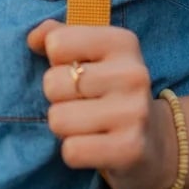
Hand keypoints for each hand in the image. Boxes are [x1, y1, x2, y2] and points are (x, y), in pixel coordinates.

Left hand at [27, 19, 173, 188]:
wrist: (155, 141)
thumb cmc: (110, 91)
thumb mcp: (92, 55)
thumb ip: (60, 36)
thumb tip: (33, 38)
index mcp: (123, 42)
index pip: (57, 43)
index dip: (58, 62)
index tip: (80, 72)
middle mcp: (133, 73)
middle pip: (52, 83)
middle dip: (59, 99)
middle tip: (84, 105)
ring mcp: (134, 112)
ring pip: (57, 119)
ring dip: (65, 128)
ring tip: (89, 126)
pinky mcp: (130, 148)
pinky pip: (72, 151)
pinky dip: (75, 153)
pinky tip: (95, 147)